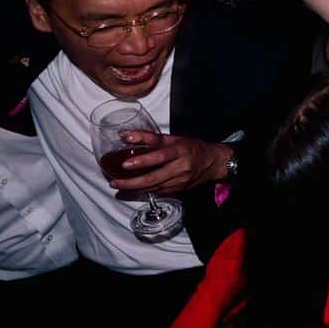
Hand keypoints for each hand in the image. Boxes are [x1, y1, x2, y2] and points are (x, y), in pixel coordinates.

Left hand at [107, 132, 232, 194]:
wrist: (214, 163)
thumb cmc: (192, 148)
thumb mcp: (174, 138)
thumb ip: (151, 138)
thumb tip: (126, 136)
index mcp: (180, 151)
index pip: (159, 155)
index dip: (142, 160)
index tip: (125, 163)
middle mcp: (180, 167)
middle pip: (153, 178)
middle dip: (131, 182)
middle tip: (115, 182)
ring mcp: (180, 181)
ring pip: (154, 187)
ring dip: (134, 188)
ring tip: (118, 186)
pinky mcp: (179, 190)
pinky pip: (158, 192)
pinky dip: (144, 191)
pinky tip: (132, 190)